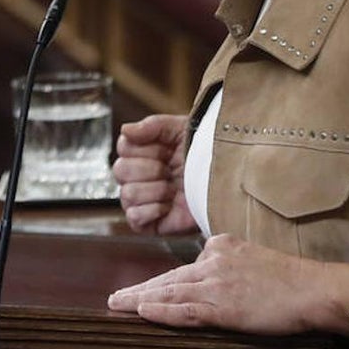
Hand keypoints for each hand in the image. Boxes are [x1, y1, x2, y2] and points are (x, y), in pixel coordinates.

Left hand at [107, 234, 348, 336]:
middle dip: (140, 288)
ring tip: (118, 305)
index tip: (142, 290)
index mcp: (221, 246)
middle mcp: (214, 260)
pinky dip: (161, 311)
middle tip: (115, 298)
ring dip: (140, 300)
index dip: (160, 282)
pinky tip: (143, 312)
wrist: (314, 289)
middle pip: (169, 277)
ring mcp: (217, 284)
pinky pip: (185, 311)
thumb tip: (208, 273)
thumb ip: (228, 263)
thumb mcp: (253, 257)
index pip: (184, 267)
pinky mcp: (223, 307)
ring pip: (170, 292)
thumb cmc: (291, 280)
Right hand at [112, 113, 196, 234]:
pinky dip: (153, 210)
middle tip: (172, 171)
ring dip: (155, 190)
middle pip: (121, 170)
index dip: (146, 148)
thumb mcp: (182, 130)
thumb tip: (125, 130)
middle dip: (151, 169)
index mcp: (143, 152)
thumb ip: (152, 125)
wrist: (228, 183)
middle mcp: (137, 176)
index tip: (167, 150)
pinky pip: (134, 217)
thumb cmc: (205, 155)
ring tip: (174, 190)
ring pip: (127, 193)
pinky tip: (169, 205)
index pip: (124, 146)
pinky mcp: (149, 223)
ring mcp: (142, 200)